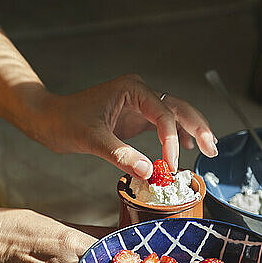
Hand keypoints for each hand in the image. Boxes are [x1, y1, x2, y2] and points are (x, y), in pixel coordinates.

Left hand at [37, 74, 217, 178]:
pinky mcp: (136, 117)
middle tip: (212, 148)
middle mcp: (139, 93)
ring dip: (192, 130)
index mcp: (132, 89)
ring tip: (209, 148)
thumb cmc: (66, 122)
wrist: (50, 120)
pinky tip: (186, 147)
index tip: (170, 164)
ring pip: (174, 115)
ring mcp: (139, 105)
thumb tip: (149, 173)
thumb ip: (121, 155)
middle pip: (178, 108)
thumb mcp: (92, 139)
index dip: (171, 139)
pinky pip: (162, 124)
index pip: (163, 113)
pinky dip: (176, 135)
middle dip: (197, 127)